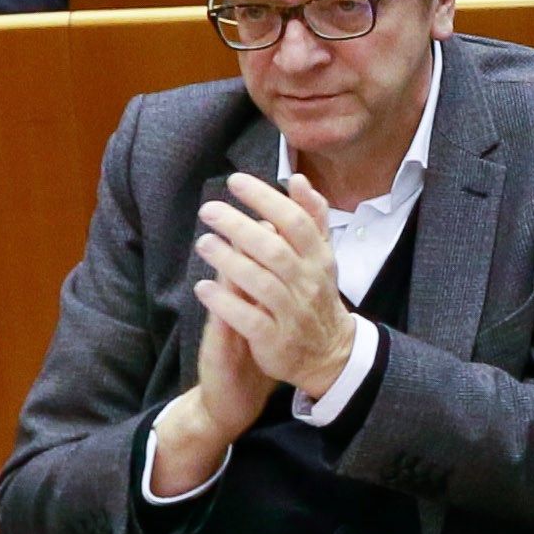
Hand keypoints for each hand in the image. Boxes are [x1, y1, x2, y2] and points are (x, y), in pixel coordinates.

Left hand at [192, 172, 359, 402]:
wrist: (329, 354)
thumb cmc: (317, 296)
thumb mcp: (322, 256)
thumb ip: (312, 218)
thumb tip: (299, 180)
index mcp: (318, 259)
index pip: (295, 221)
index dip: (266, 199)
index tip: (236, 182)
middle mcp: (307, 283)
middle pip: (274, 250)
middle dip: (240, 227)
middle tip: (209, 210)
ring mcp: (292, 313)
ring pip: (261, 283)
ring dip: (230, 261)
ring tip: (204, 243)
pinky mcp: (275, 340)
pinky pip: (250, 320)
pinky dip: (226, 303)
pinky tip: (203, 288)